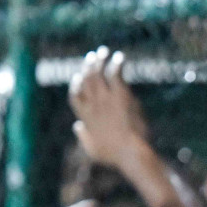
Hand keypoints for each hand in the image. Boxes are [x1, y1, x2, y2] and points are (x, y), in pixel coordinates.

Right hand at [70, 46, 148, 167]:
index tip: (78, 78)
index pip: (75, 95)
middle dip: (88, 66)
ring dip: (99, 60)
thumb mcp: (93, 149)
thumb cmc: (114, 155)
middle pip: (86, 79)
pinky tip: (120, 57)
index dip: (76, 85)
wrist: (131, 152)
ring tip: (103, 51)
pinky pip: (116, 74)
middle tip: (91, 57)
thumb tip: (77, 125)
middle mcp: (93, 104)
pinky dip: (116, 63)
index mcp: (85, 117)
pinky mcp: (121, 95)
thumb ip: (83, 137)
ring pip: (98, 73)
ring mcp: (106, 98)